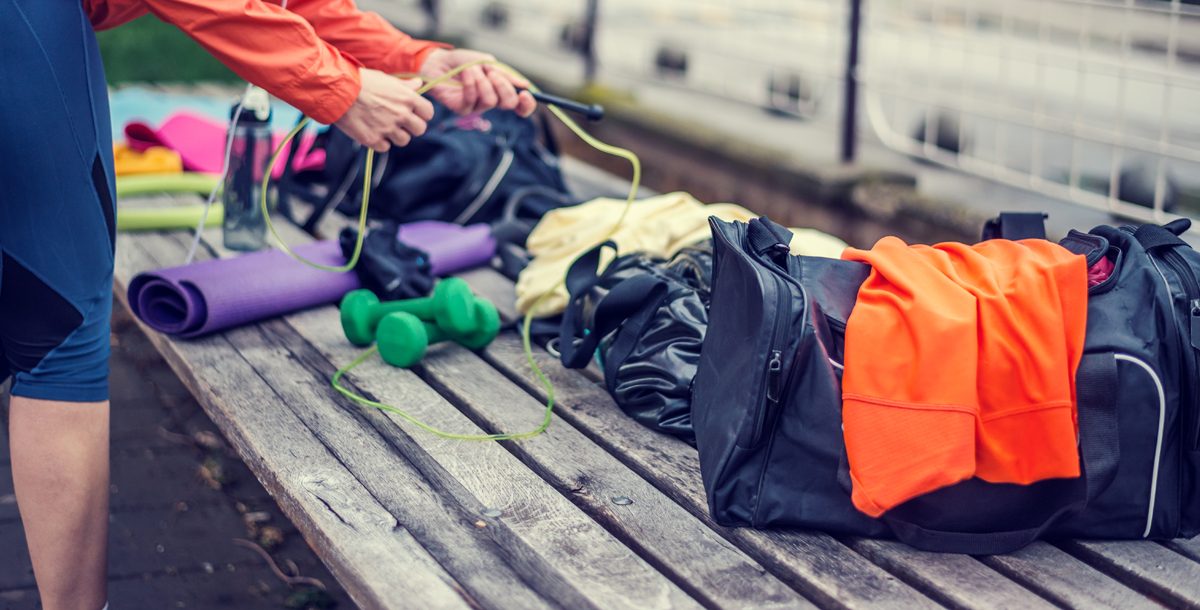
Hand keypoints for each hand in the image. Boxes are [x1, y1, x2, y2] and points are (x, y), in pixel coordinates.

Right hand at [335, 68, 434, 152]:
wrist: (337, 91)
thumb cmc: (361, 82)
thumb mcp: (386, 80)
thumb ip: (405, 86)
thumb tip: (419, 85)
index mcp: (408, 98)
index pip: (428, 113)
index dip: (422, 114)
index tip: (414, 113)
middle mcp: (401, 115)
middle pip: (420, 130)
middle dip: (411, 127)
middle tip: (399, 122)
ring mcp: (388, 129)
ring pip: (403, 140)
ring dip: (395, 135)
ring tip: (382, 125)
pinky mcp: (373, 140)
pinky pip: (385, 147)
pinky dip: (380, 142)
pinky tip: (371, 130)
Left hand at [419, 49, 536, 116]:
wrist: (438, 62)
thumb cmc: (462, 62)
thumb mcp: (487, 63)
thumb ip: (505, 74)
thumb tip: (525, 85)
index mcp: (500, 91)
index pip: (519, 105)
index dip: (527, 103)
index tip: (525, 93)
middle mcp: (491, 101)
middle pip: (509, 104)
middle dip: (504, 86)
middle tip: (493, 74)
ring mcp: (477, 107)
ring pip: (491, 100)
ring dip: (482, 81)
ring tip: (473, 70)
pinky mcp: (463, 110)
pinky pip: (473, 98)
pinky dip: (470, 82)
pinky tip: (465, 73)